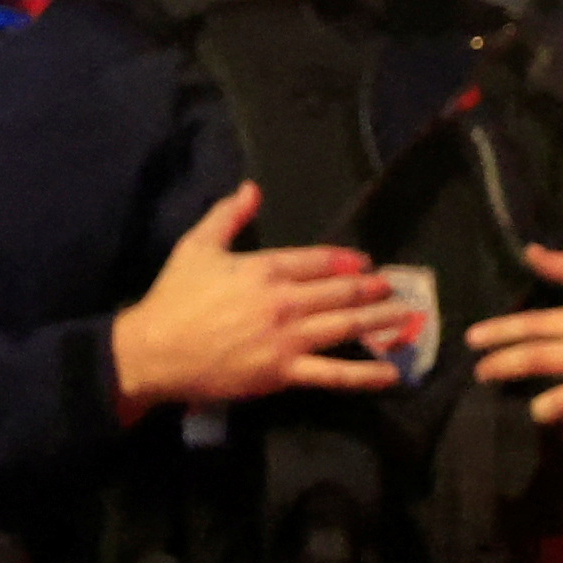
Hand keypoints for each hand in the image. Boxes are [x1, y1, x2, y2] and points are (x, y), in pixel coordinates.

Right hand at [110, 185, 404, 418]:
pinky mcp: (284, 373)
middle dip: (371, 289)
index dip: (345, 262)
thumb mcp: (197, 245)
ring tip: (406, 316)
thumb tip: (251, 188)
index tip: (365, 262)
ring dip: (379, 321)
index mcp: (265, 267)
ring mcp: (287, 339)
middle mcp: (284, 300)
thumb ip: (228, 216)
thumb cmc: (174, 298)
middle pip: (339, 292)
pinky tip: (392, 372)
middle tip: (396, 287)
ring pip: (345, 327)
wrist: (156, 351)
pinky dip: (365, 374)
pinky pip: (333, 374)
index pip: (318, 261)